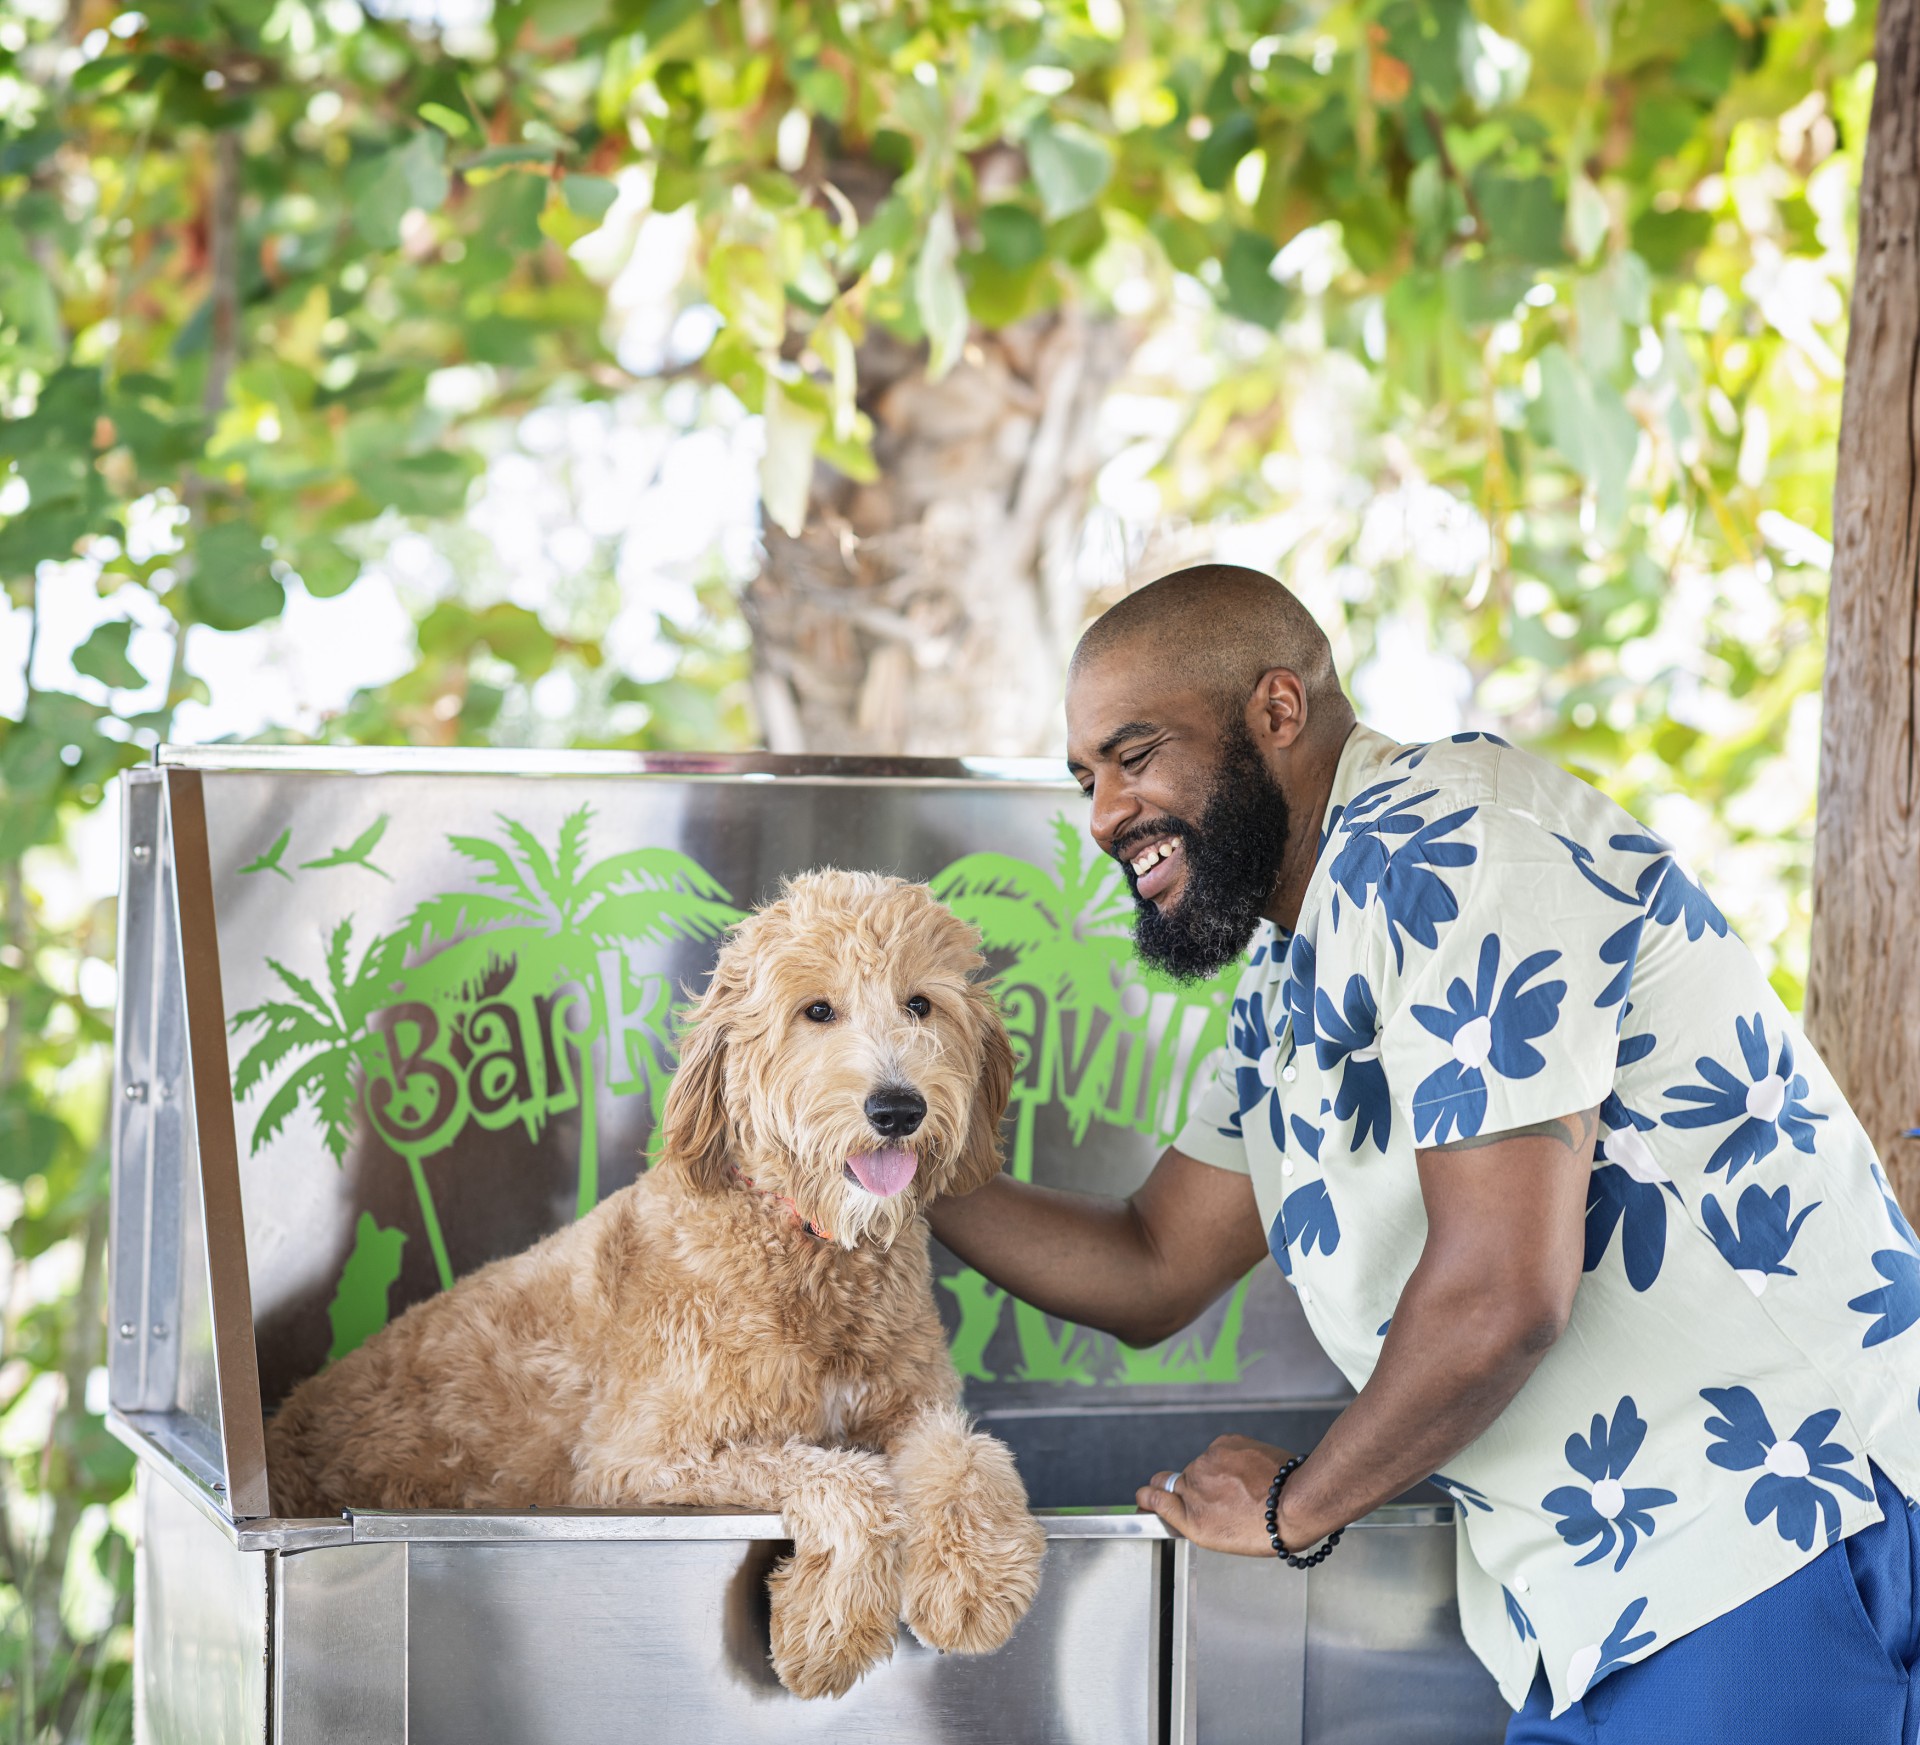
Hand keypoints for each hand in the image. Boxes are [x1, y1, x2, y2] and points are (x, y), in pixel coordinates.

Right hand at [1137, 1434, 1307, 1556]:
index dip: (1149, 1495)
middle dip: (1191, 1487)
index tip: (1149, 1497)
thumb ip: (1195, 1519)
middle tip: (1216, 1497)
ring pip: (1204, 1465)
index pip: (1151, 1494)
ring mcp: (1207, 1462)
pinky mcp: (1224, 1444)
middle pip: (1179, 1480)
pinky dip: (1230, 1460)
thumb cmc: (1268, 1529)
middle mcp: (1192, 1487)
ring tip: (1244, 1488)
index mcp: (1191, 1518)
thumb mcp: (1223, 1539)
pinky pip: (1220, 1451)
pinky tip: (1249, 1473)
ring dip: (1216, 1474)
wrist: (1297, 1503)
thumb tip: (1184, 1508)